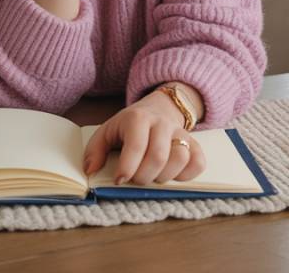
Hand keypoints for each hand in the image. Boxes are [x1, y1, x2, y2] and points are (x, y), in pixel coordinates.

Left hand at [83, 91, 206, 185]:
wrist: (158, 109)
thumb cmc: (129, 126)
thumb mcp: (107, 132)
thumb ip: (95, 150)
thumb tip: (90, 170)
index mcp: (137, 118)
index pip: (136, 145)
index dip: (127, 167)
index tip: (119, 179)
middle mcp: (161, 123)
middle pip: (158, 156)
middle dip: (144, 176)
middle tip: (135, 179)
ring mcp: (180, 133)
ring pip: (181, 158)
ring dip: (165, 176)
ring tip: (153, 176)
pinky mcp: (194, 143)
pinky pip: (198, 162)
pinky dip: (187, 175)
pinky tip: (172, 175)